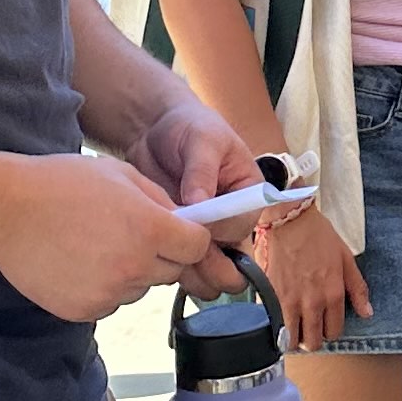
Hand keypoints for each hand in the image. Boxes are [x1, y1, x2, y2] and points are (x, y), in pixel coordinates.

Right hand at [0, 153, 233, 322]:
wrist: (7, 211)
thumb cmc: (61, 184)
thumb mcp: (121, 174)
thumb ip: (159, 200)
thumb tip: (183, 221)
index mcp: (150, 229)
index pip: (197, 247)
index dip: (190, 238)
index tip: (177, 233)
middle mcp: (135, 267)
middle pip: (171, 270)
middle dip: (160, 255)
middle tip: (127, 233)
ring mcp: (109, 293)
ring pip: (139, 288)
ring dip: (130, 272)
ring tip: (94, 245)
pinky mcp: (85, 311)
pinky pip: (110, 302)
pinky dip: (102, 288)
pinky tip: (78, 262)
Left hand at [125, 94, 267, 298]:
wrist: (153, 130)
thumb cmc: (188, 126)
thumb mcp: (201, 139)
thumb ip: (202, 170)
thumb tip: (200, 202)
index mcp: (248, 192)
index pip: (243, 223)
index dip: (222, 230)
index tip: (198, 226)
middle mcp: (231, 216)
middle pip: (233, 254)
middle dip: (214, 266)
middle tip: (187, 264)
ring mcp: (206, 229)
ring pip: (211, 266)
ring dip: (195, 275)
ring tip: (170, 270)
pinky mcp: (181, 236)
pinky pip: (184, 262)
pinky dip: (174, 269)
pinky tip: (157, 266)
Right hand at [260, 202, 371, 352]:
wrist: (289, 219)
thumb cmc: (318, 235)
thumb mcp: (346, 259)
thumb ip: (357, 289)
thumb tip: (367, 313)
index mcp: (333, 295)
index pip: (333, 332)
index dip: (330, 330)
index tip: (324, 323)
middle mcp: (312, 303)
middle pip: (312, 342)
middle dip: (311, 338)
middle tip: (308, 327)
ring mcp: (288, 302)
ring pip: (290, 340)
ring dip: (292, 337)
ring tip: (292, 326)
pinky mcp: (269, 297)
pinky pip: (272, 325)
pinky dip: (275, 326)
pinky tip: (277, 317)